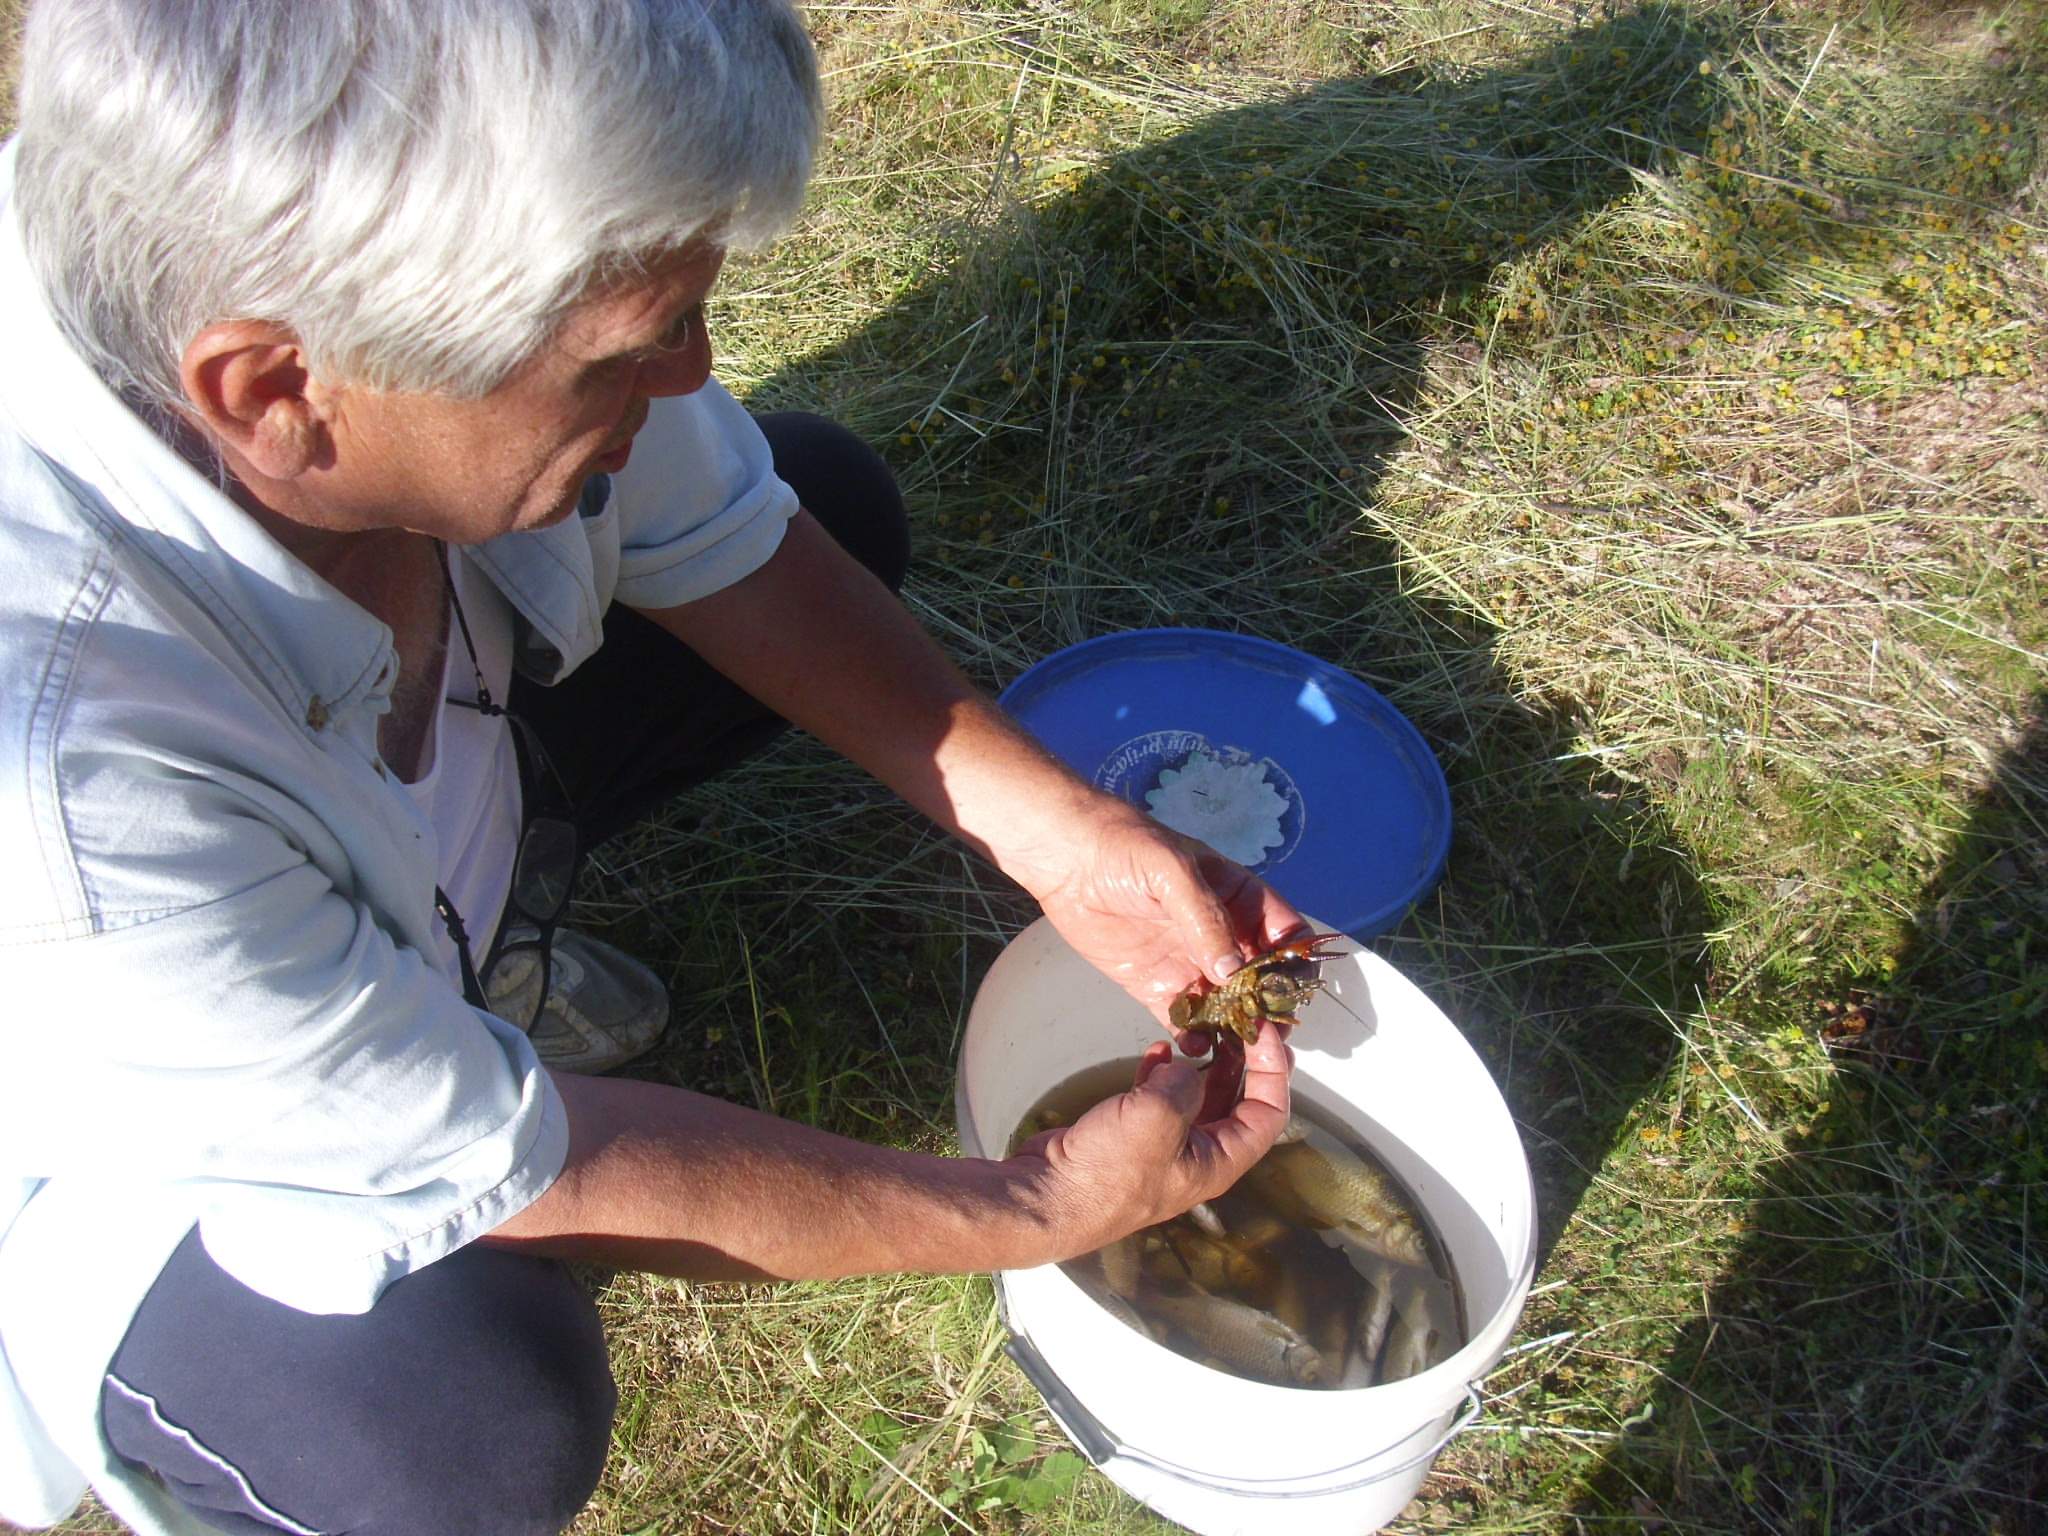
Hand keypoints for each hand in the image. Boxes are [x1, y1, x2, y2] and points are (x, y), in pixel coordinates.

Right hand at [1008, 1019, 1292, 1261]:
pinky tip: (1155, 1051)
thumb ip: (1185, 1084)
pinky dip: (1162, 1072)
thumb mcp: (1159, 1117)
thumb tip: (1185, 1067)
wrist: (1047, 1197)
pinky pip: (1160, 1098)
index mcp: (1219, 1161)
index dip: (1273, 1071)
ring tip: (1201, 1029)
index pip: (1269, 1114)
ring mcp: (1164, 1147)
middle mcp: (1198, 1156)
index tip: (1261, 1031)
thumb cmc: (1107, 1170)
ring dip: (1202, 1063)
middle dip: (1242, 1062)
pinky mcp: (1132, 1137)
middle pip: (1237, 1103)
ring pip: (1198, 1097)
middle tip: (1241, 1022)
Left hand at [1028, 801, 1306, 1039]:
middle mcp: (1222, 937)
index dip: (1294, 964)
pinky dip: (1196, 1037)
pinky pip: (1186, 1019)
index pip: (1285, 936)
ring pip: (1228, 1006)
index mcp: (1240, 901)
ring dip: (1237, 1029)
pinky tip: (1197, 1048)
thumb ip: (1205, 919)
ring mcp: (1190, 964)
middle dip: (1268, 1008)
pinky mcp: (1156, 986)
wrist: (1067, 859)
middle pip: (1261, 981)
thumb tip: (1234, 970)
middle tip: (1268, 1037)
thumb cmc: (1126, 848)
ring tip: (1240, 1053)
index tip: (1290, 992)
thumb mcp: (1174, 872)